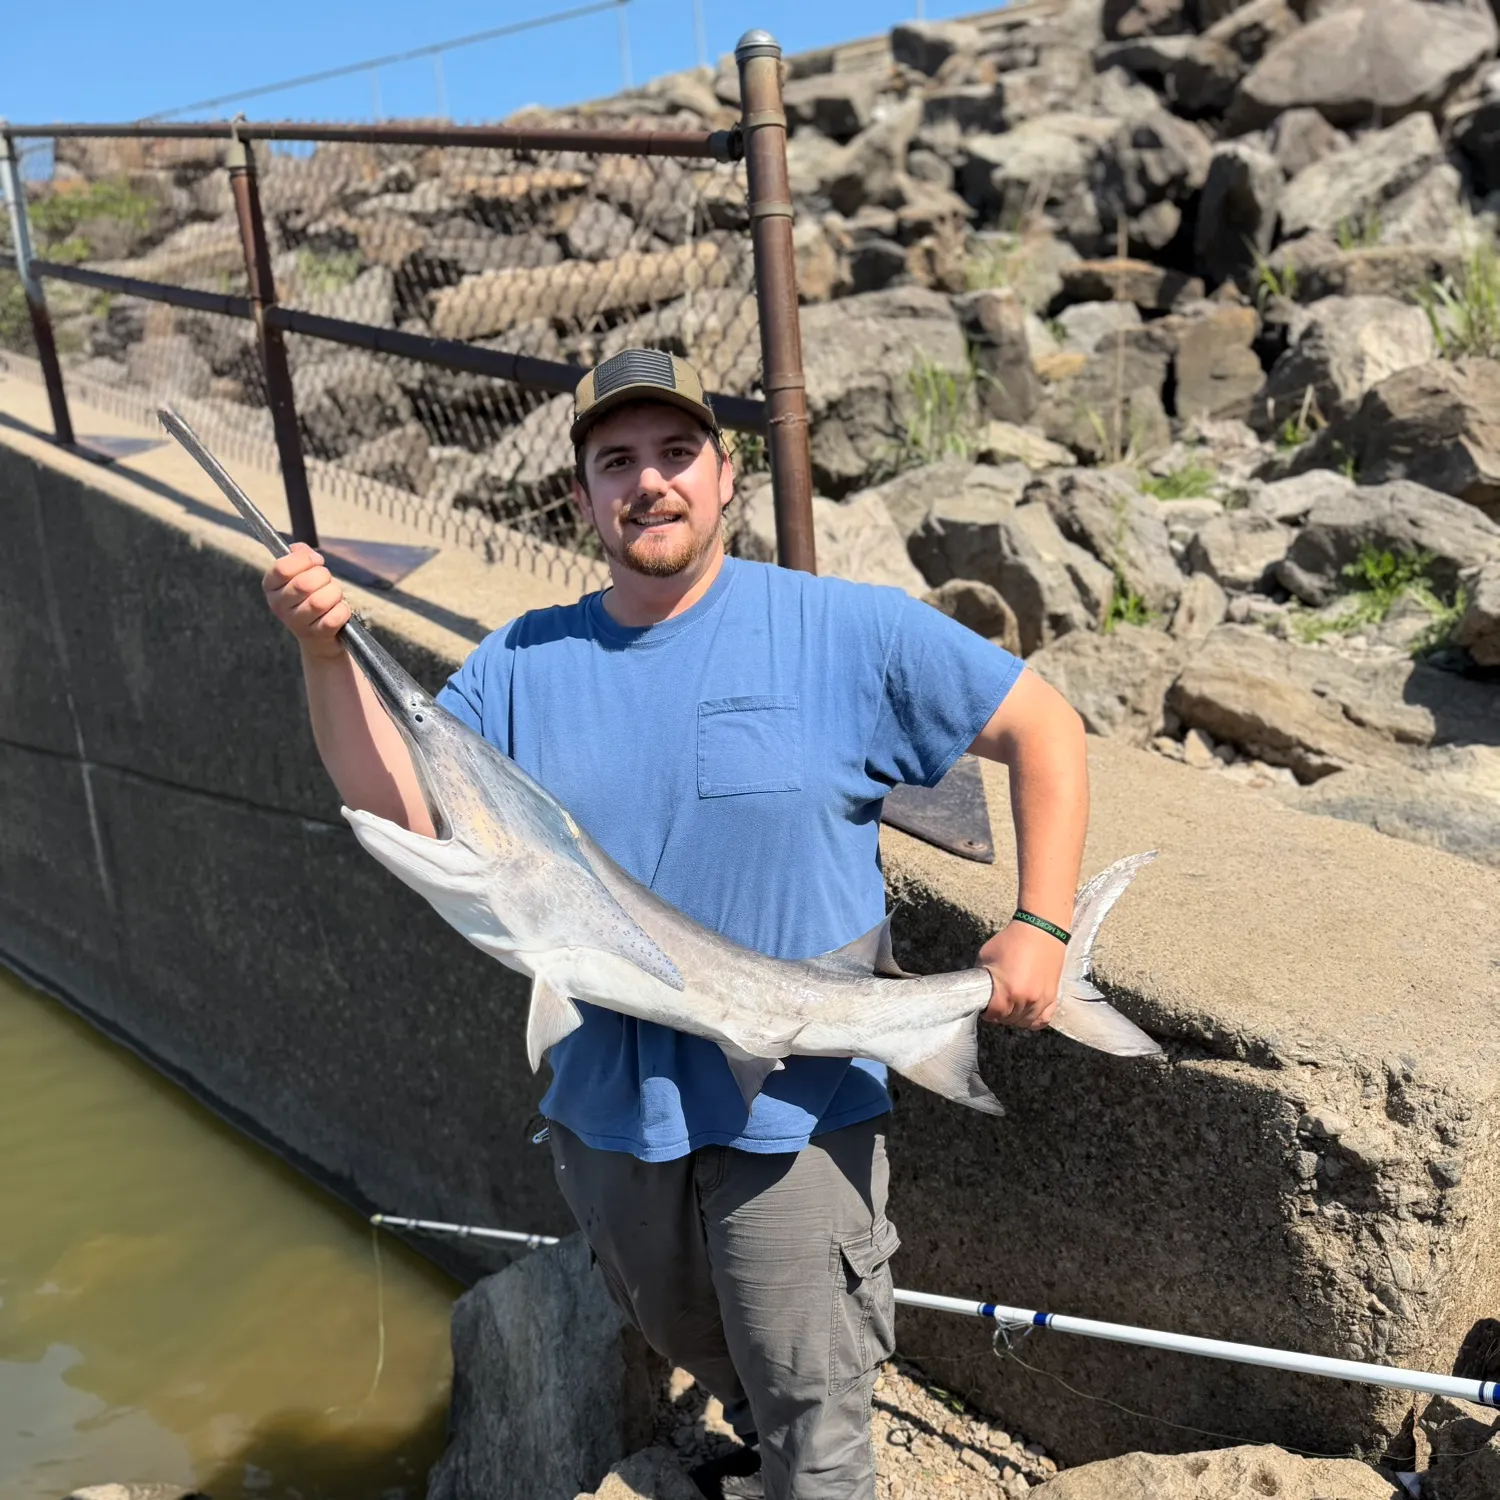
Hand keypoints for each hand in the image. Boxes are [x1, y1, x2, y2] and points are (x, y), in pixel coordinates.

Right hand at [262, 543, 350, 659]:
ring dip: (334, 593)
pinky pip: (335, 617)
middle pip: (304, 583)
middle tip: (326, 580)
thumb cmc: (310, 596)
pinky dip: (343, 610)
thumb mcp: (302, 572)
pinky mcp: (316, 634)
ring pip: (320, 601)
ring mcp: (296, 622)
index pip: (282, 568)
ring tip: (333, 595)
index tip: (315, 561)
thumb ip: (300, 555)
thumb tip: (303, 552)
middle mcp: (278, 605)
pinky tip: (338, 609)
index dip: (304, 560)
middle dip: (323, 577)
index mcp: (271, 586)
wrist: (318, 635)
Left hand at [976, 920, 1063, 1028]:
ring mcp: (1041, 1000)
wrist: (1041, 930)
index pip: (994, 1016)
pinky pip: (1043, 1020)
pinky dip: (1033, 1020)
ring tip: (1010, 1006)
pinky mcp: (1053, 996)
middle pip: (1009, 1020)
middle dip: (1000, 1014)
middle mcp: (1026, 1000)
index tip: (985, 1006)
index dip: (987, 1012)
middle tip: (996, 1004)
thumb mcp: (986, 957)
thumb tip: (977, 991)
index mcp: (1008, 992)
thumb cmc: (1012, 941)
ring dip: (1015, 1018)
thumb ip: (981, 978)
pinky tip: (1026, 1012)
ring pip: (1025, 1022)